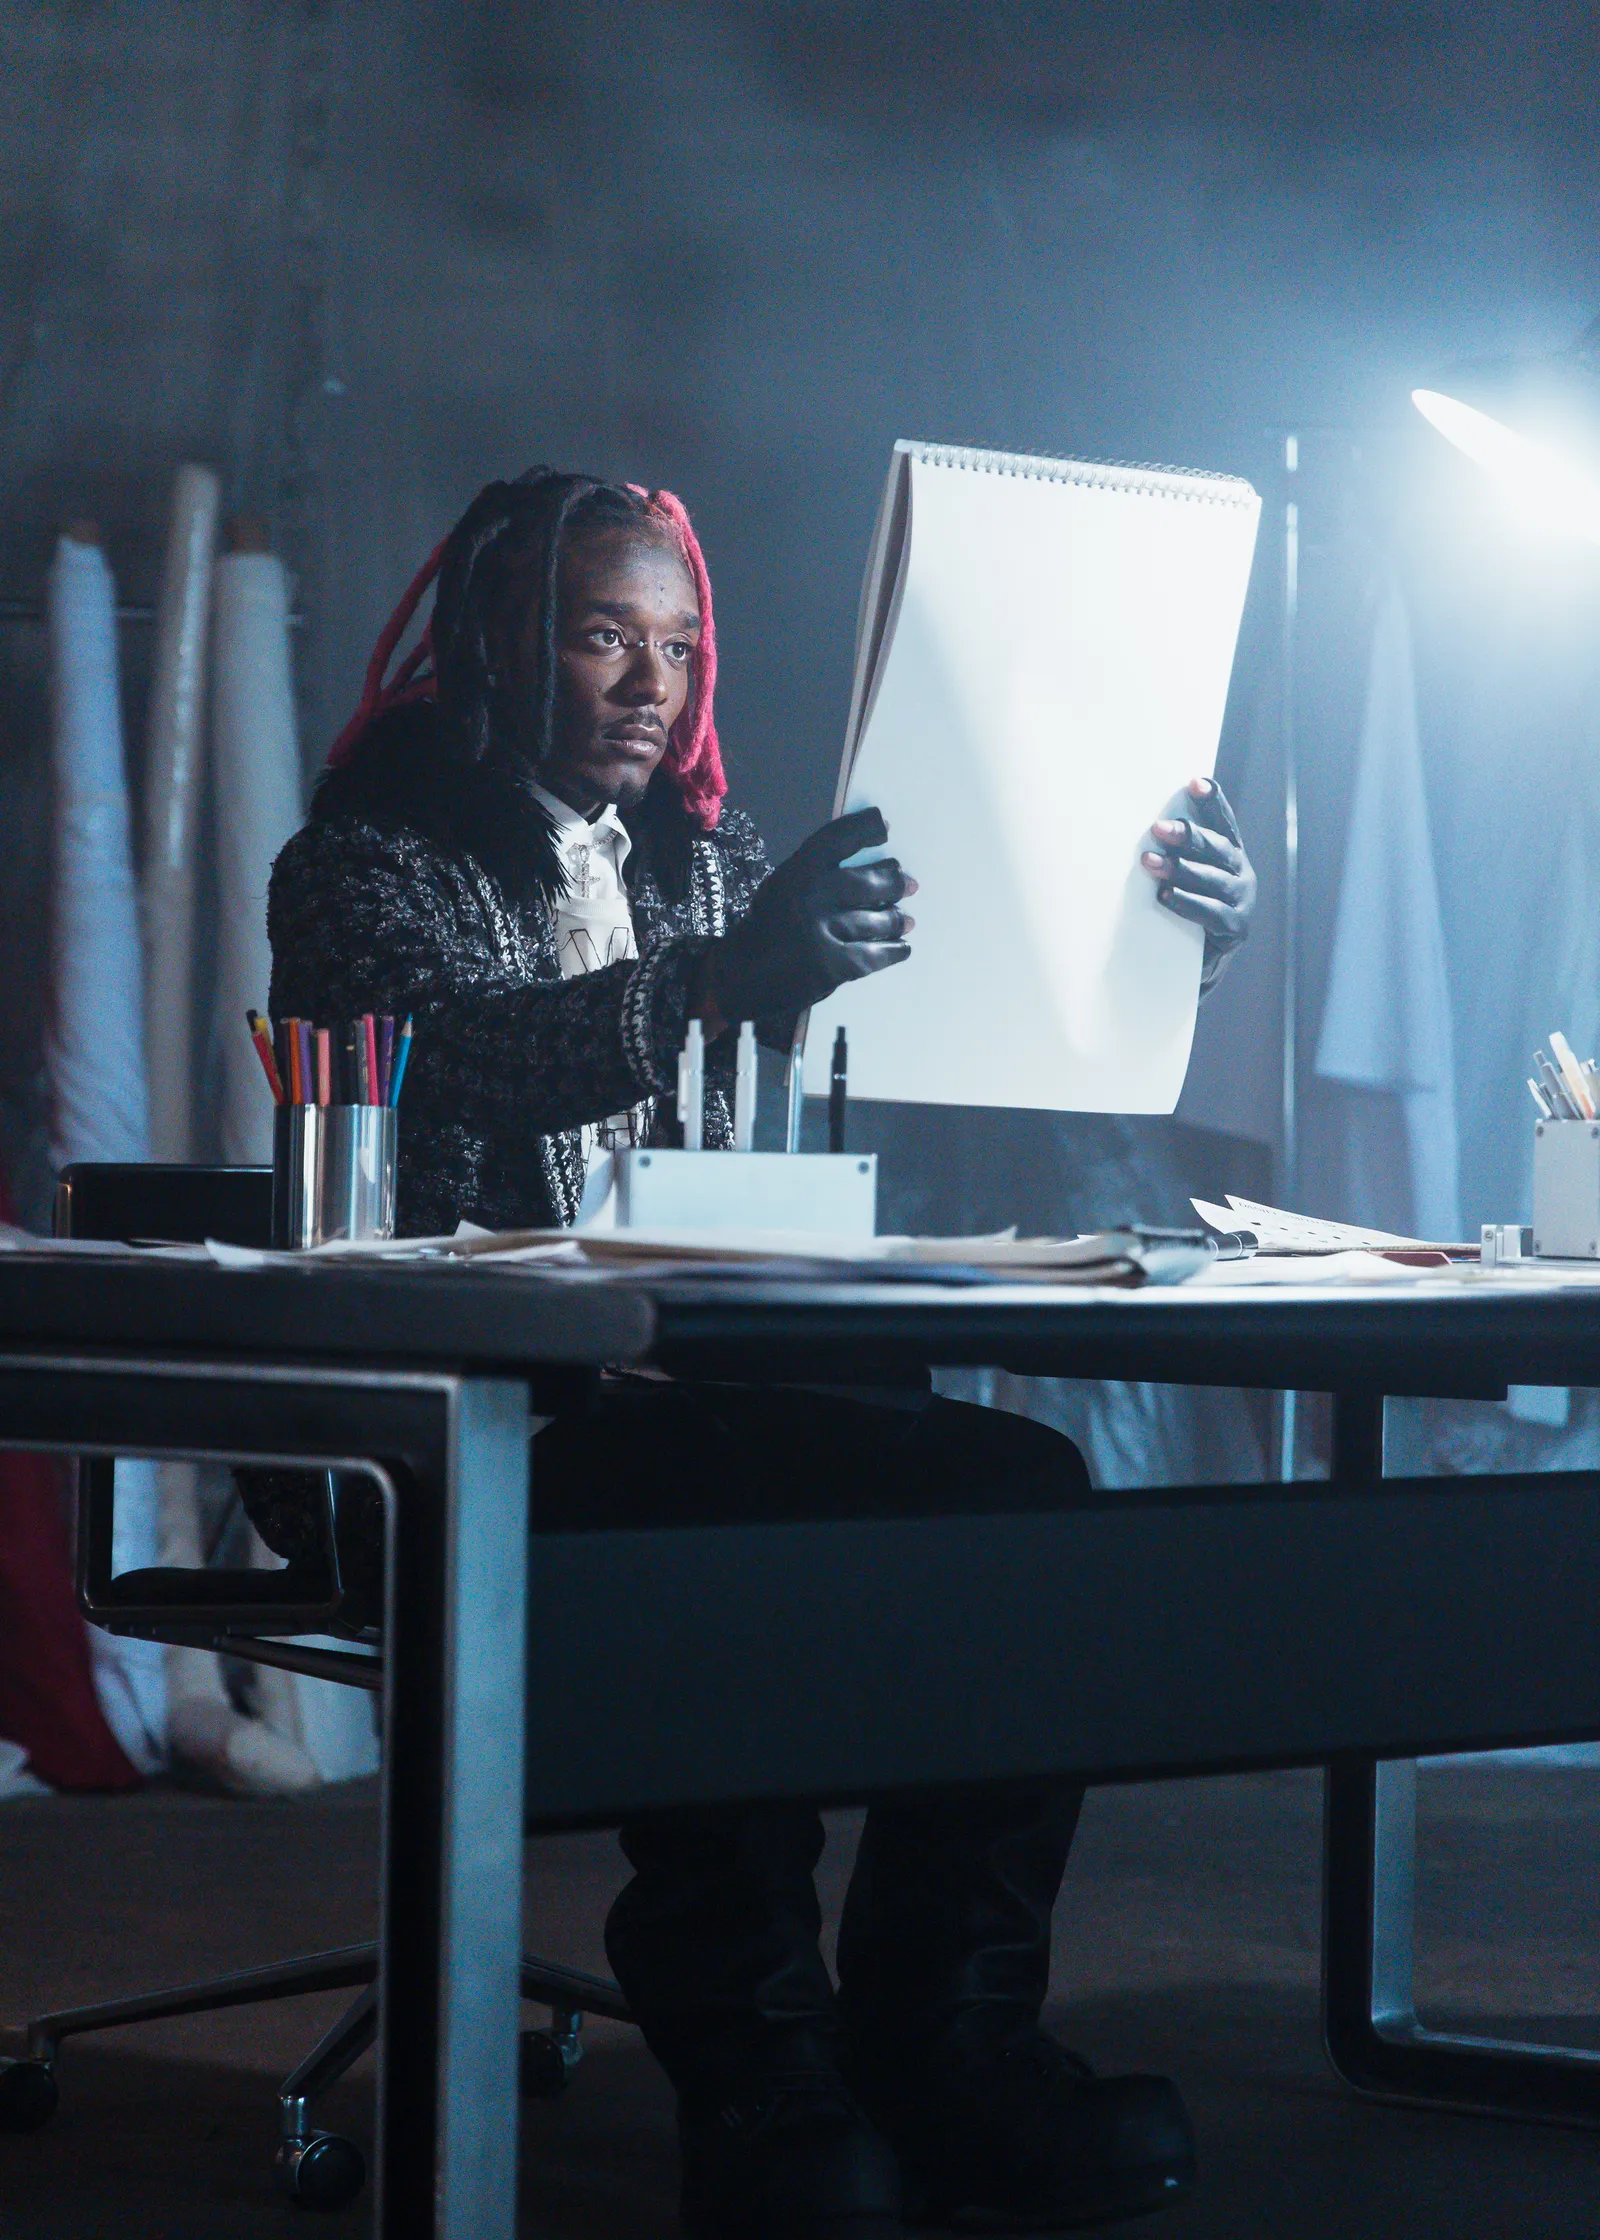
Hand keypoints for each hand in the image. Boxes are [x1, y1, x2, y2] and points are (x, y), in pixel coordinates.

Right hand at [703, 807, 915, 1033]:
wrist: (737, 976)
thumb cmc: (764, 929)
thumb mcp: (781, 889)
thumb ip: (816, 876)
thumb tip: (868, 870)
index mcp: (796, 871)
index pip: (839, 837)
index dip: (867, 828)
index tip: (886, 828)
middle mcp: (811, 895)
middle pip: (869, 881)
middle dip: (894, 881)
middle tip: (909, 884)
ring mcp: (822, 931)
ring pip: (877, 920)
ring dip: (897, 919)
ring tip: (907, 919)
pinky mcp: (831, 965)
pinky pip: (875, 955)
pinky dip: (894, 952)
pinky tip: (902, 949)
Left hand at [1141, 777, 1254, 982]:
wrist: (1197, 960)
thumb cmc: (1183, 907)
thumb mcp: (1181, 875)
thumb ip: (1175, 852)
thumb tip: (1143, 828)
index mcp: (1230, 853)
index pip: (1223, 822)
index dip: (1212, 802)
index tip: (1195, 783)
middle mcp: (1241, 872)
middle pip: (1217, 848)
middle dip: (1187, 837)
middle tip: (1158, 829)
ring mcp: (1242, 900)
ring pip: (1213, 880)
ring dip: (1180, 870)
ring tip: (1150, 864)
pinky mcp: (1236, 928)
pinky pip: (1210, 913)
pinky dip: (1187, 903)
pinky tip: (1165, 896)